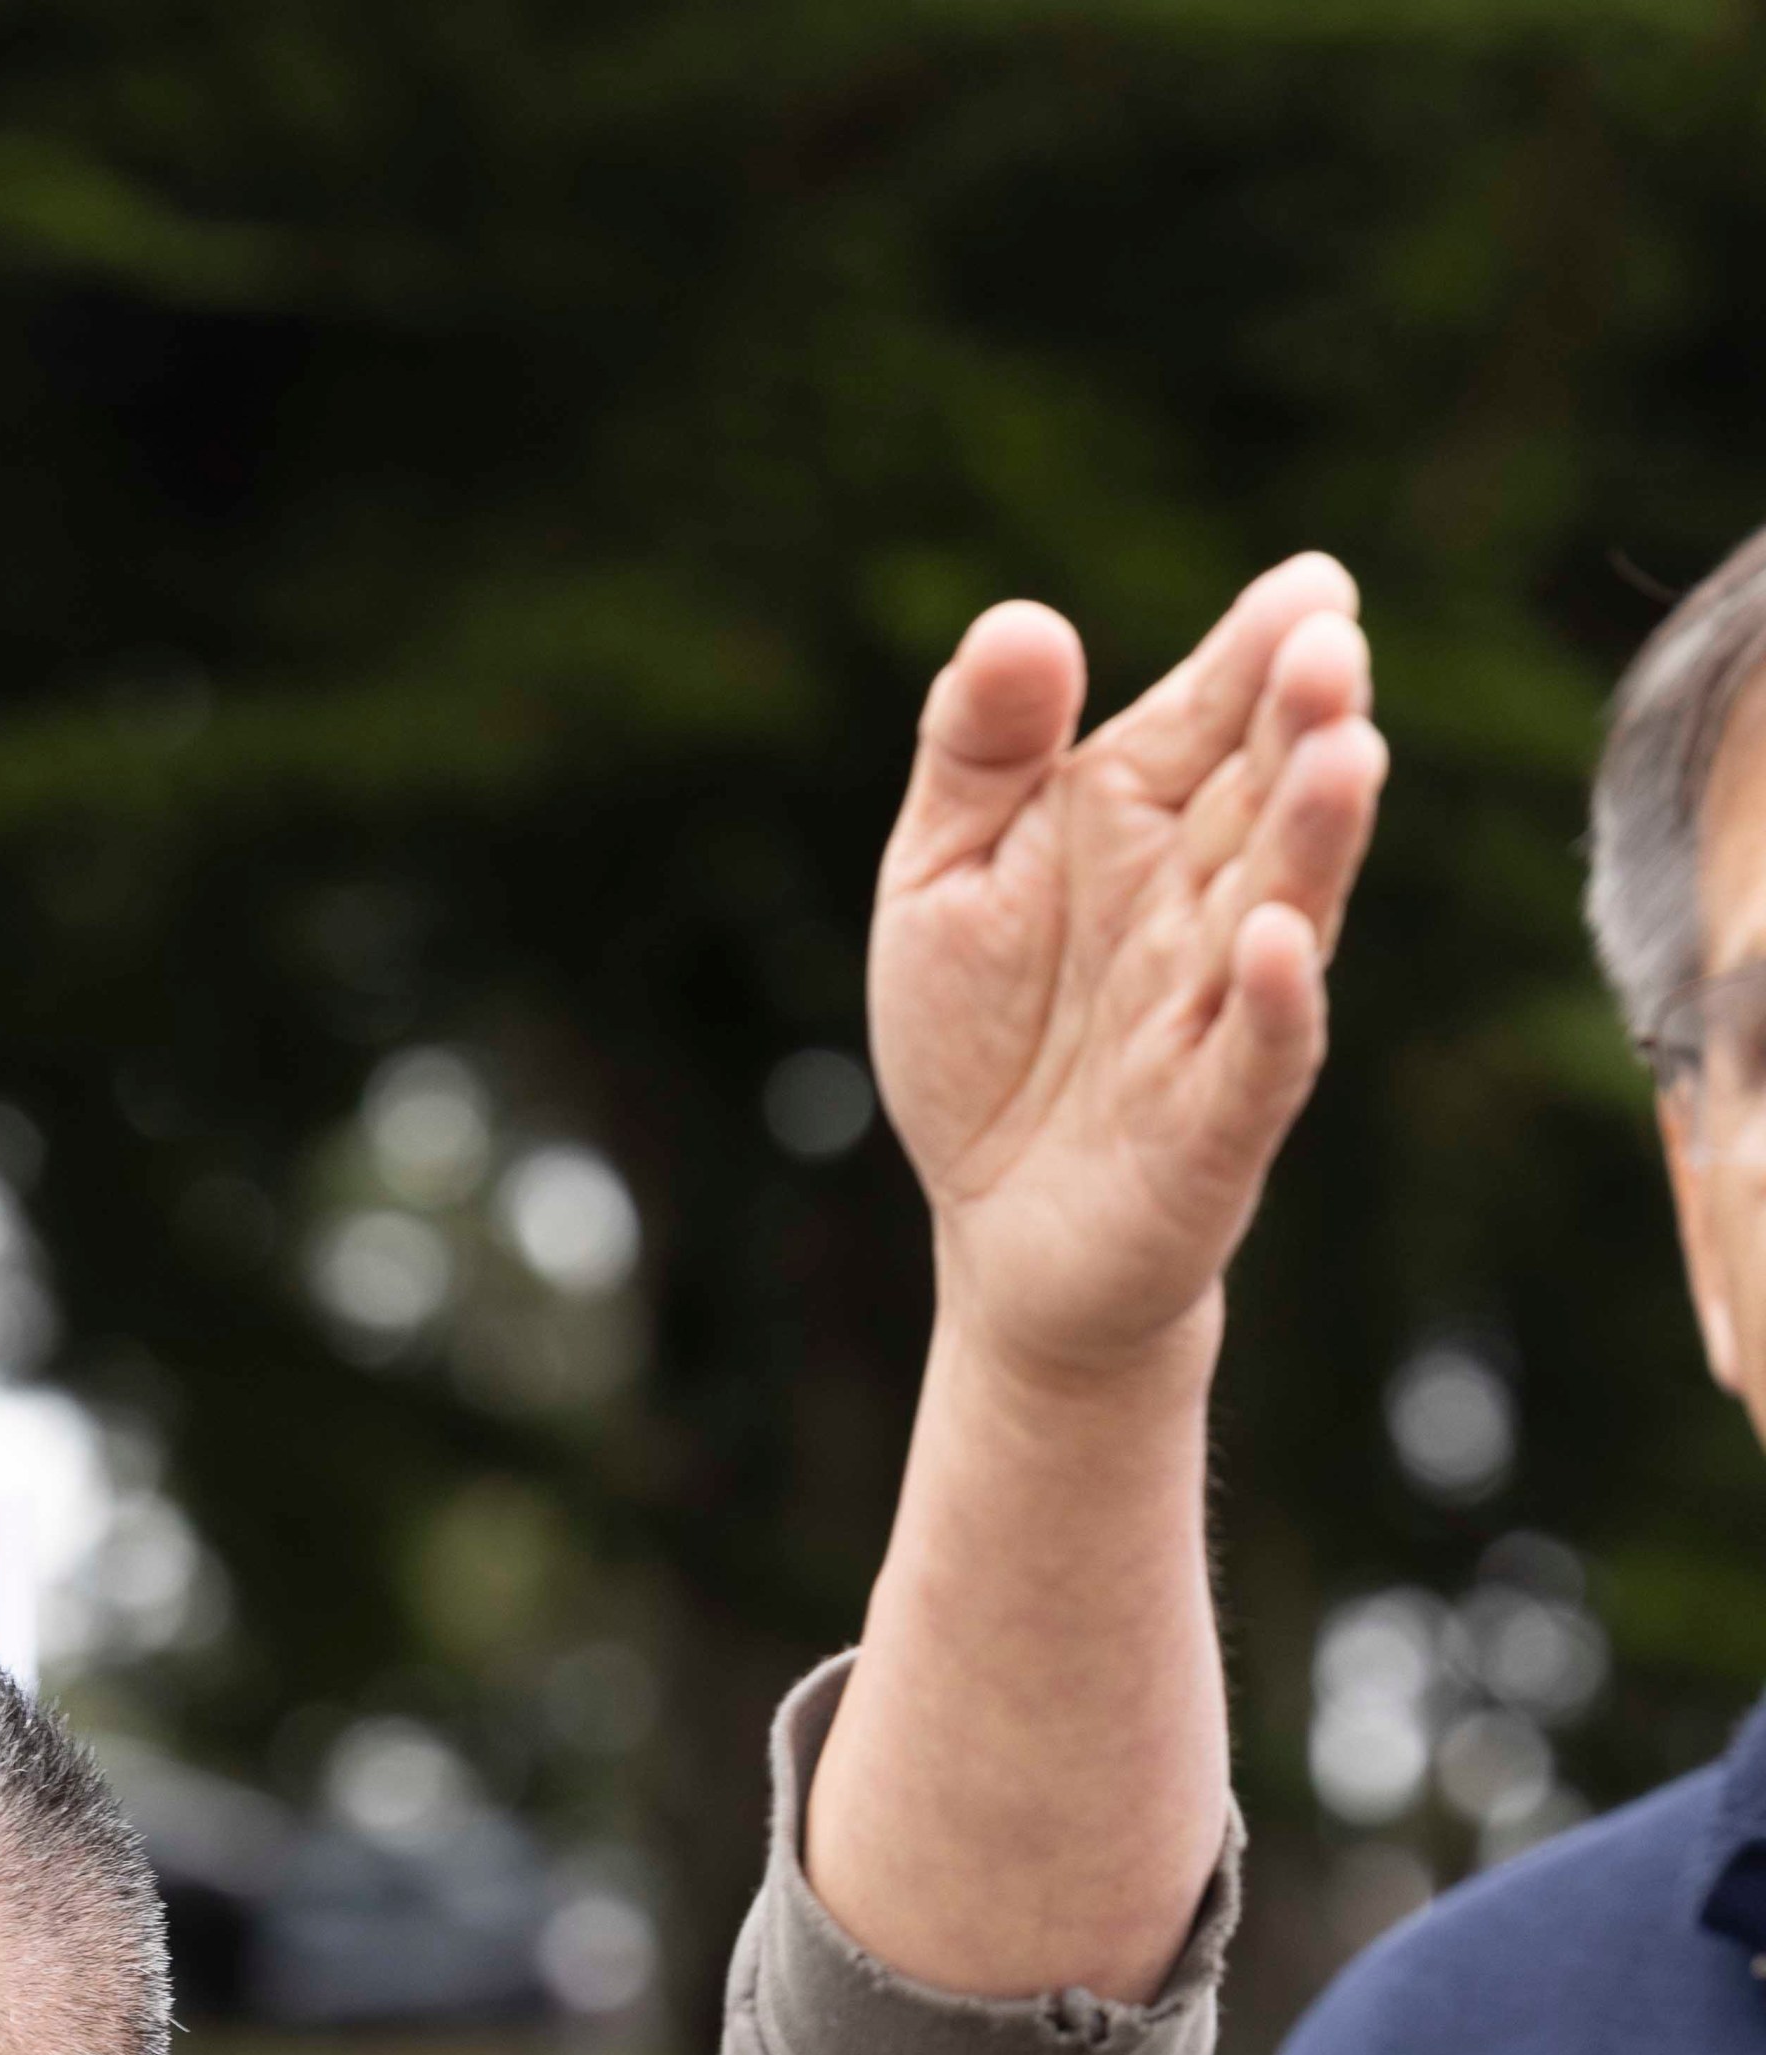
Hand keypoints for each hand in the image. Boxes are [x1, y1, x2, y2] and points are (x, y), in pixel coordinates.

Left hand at [867, 556, 1384, 1383]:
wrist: (996, 1234)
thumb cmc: (984, 1040)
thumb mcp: (942, 876)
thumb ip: (978, 750)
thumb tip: (1027, 621)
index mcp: (1138, 814)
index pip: (1211, 713)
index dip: (1257, 650)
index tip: (1312, 588)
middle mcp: (1202, 898)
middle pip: (1264, 794)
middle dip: (1302, 722)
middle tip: (1331, 649)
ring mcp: (1220, 1008)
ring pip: (1283, 907)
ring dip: (1314, 836)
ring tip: (1345, 750)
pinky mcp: (1216, 1124)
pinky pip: (1257, 1058)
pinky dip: (1276, 1006)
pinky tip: (1279, 944)